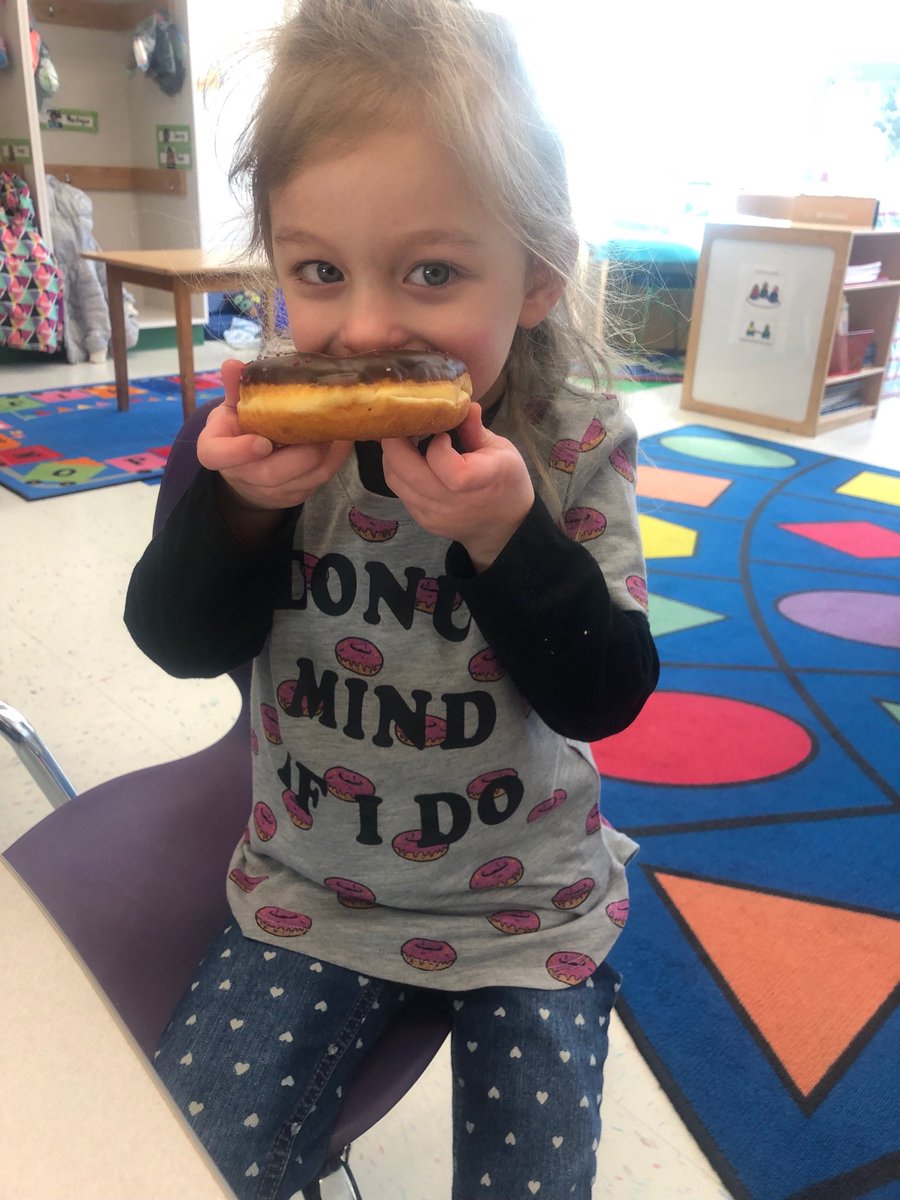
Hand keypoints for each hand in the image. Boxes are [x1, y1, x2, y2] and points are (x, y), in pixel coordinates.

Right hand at [199, 358, 352, 513]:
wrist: (249, 468)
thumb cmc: (240, 429)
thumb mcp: (233, 406)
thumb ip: (236, 388)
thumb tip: (233, 365)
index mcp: (218, 449)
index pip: (217, 456)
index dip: (238, 452)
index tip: (261, 442)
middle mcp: (243, 475)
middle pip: (270, 474)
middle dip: (299, 454)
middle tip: (318, 429)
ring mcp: (271, 490)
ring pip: (302, 480)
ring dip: (324, 456)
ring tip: (336, 429)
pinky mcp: (295, 494)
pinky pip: (320, 480)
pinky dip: (335, 459)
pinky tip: (343, 438)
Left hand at [381, 403, 533, 570]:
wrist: (502, 527)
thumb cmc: (506, 482)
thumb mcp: (502, 450)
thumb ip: (476, 429)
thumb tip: (462, 402)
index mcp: (482, 481)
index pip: (450, 471)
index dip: (437, 447)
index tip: (442, 433)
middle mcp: (452, 503)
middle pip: (406, 472)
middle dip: (395, 440)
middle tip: (402, 420)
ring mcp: (434, 514)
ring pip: (395, 479)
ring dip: (392, 454)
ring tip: (403, 436)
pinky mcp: (422, 519)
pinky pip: (399, 490)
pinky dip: (398, 469)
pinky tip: (408, 456)